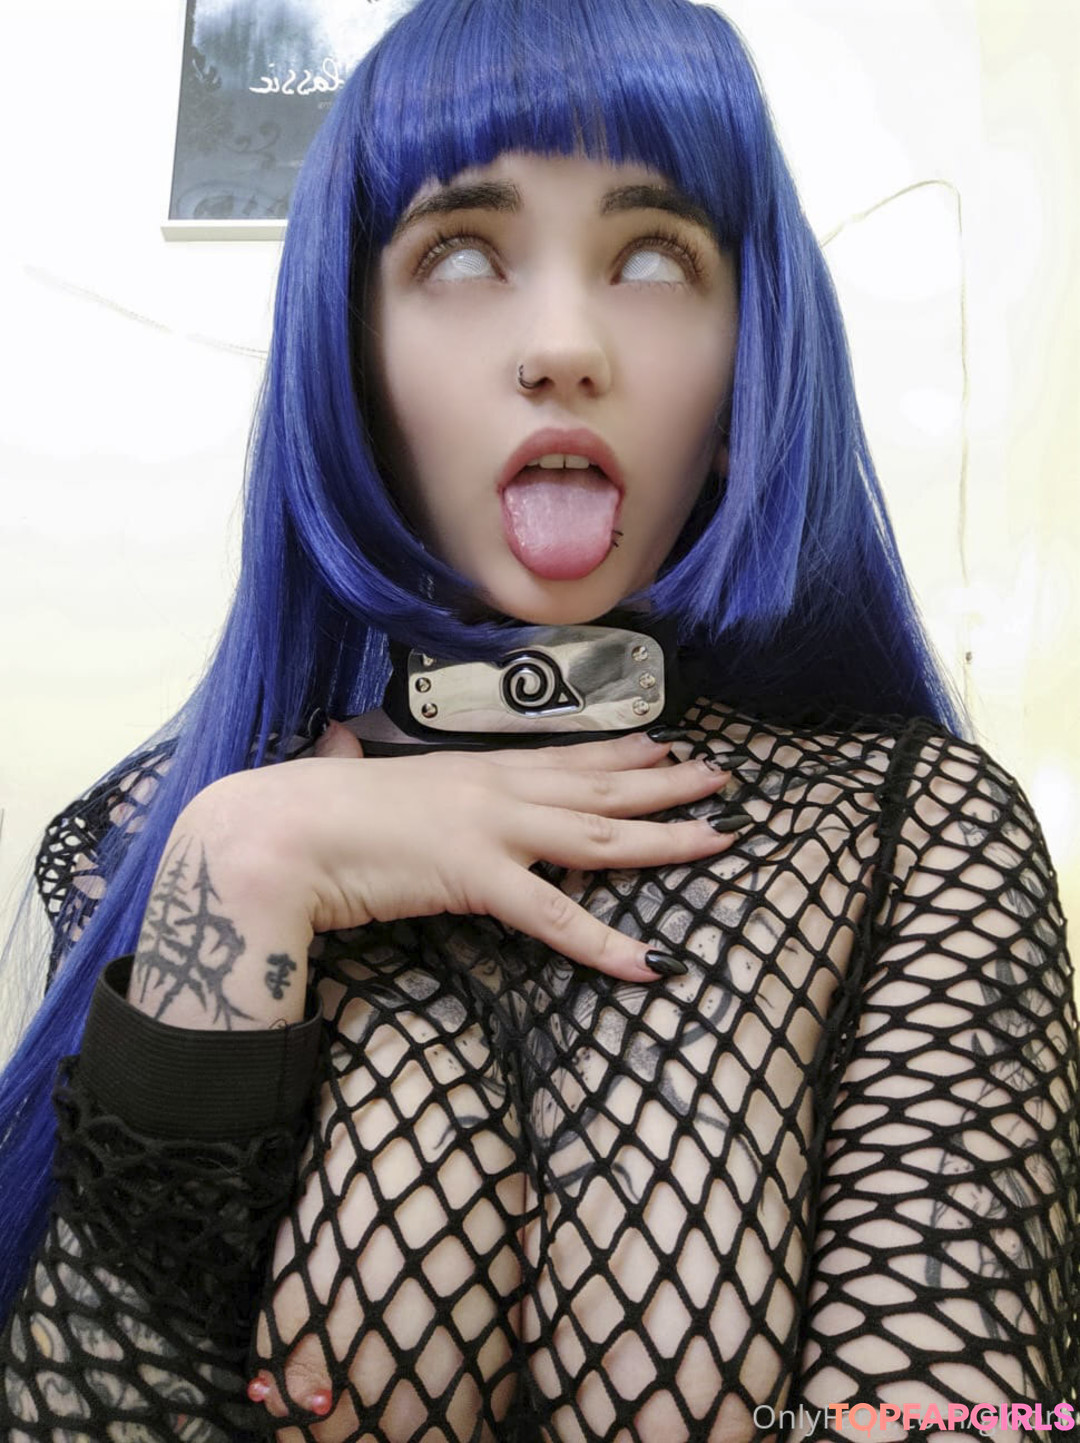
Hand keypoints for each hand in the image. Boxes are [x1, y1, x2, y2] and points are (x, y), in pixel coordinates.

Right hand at [130, 722, 743, 1027]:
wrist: (275, 833)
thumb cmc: (305, 808)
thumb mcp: (349, 778)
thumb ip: (355, 762)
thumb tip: (333, 742)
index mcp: (470, 769)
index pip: (562, 757)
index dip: (620, 751)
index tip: (665, 742)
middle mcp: (494, 789)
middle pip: (600, 785)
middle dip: (666, 781)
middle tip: (722, 777)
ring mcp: (491, 829)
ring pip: (600, 834)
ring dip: (667, 836)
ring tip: (722, 835)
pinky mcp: (477, 877)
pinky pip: (555, 916)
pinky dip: (605, 942)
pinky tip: (652, 962)